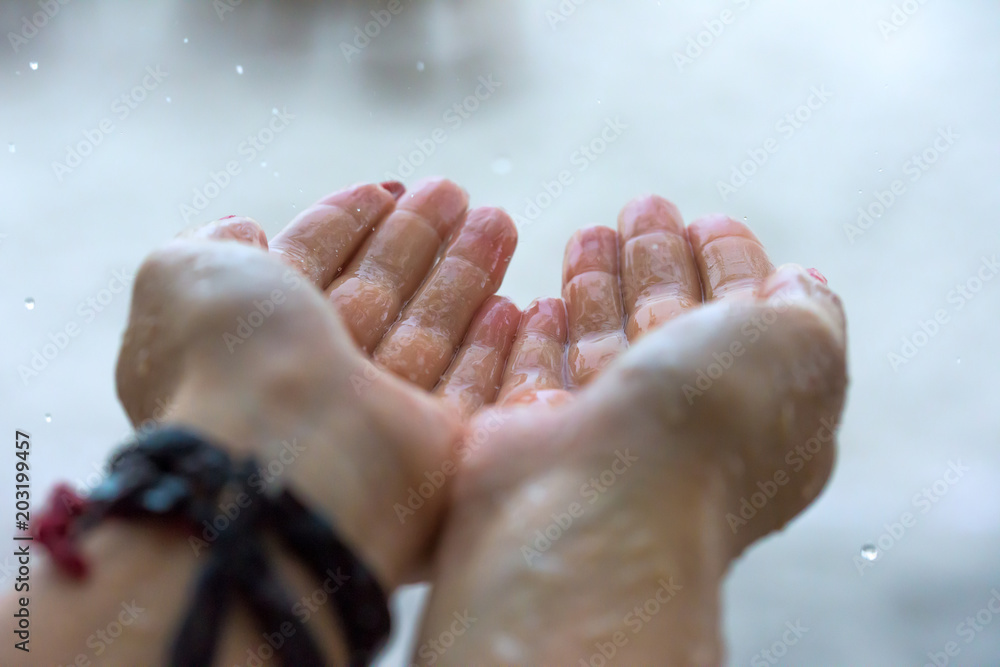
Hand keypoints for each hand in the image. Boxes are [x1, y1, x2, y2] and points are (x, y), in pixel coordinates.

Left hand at [115, 178, 520, 591]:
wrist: (282, 457)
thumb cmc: (228, 360)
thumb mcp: (182, 276)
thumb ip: (211, 248)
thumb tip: (242, 229)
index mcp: (249, 336)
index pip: (308, 265)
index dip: (345, 225)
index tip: (385, 190)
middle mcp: (310, 379)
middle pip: (377, 292)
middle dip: (417, 238)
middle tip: (456, 193)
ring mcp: (372, 416)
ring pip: (428, 331)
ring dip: (464, 274)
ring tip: (499, 219)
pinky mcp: (430, 448)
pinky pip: (469, 388)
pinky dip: (491, 349)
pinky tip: (517, 306)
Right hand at [418, 195, 847, 663]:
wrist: (602, 500)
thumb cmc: (711, 422)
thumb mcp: (802, 348)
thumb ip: (809, 308)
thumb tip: (795, 281)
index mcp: (764, 411)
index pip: (749, 319)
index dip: (733, 264)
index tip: (709, 222)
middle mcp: (687, 426)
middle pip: (672, 323)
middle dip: (659, 259)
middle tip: (642, 208)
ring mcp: (611, 434)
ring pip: (605, 341)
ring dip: (600, 281)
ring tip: (590, 232)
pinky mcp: (540, 435)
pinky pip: (541, 371)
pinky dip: (542, 334)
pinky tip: (540, 300)